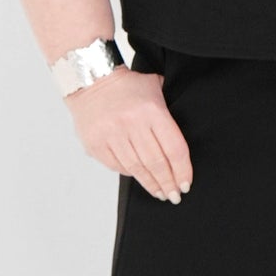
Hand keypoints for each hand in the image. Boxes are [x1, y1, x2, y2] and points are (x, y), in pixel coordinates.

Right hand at [64, 66, 194, 202]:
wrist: (90, 79)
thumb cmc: (126, 86)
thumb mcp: (154, 88)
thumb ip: (169, 112)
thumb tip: (180, 145)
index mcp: (152, 110)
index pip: (174, 148)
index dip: (182, 170)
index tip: (186, 184)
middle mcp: (132, 123)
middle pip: (156, 162)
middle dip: (168, 183)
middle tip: (174, 196)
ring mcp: (111, 134)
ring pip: (137, 168)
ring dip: (150, 184)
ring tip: (160, 193)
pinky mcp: (95, 143)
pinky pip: (117, 165)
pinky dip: (130, 173)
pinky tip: (139, 177)